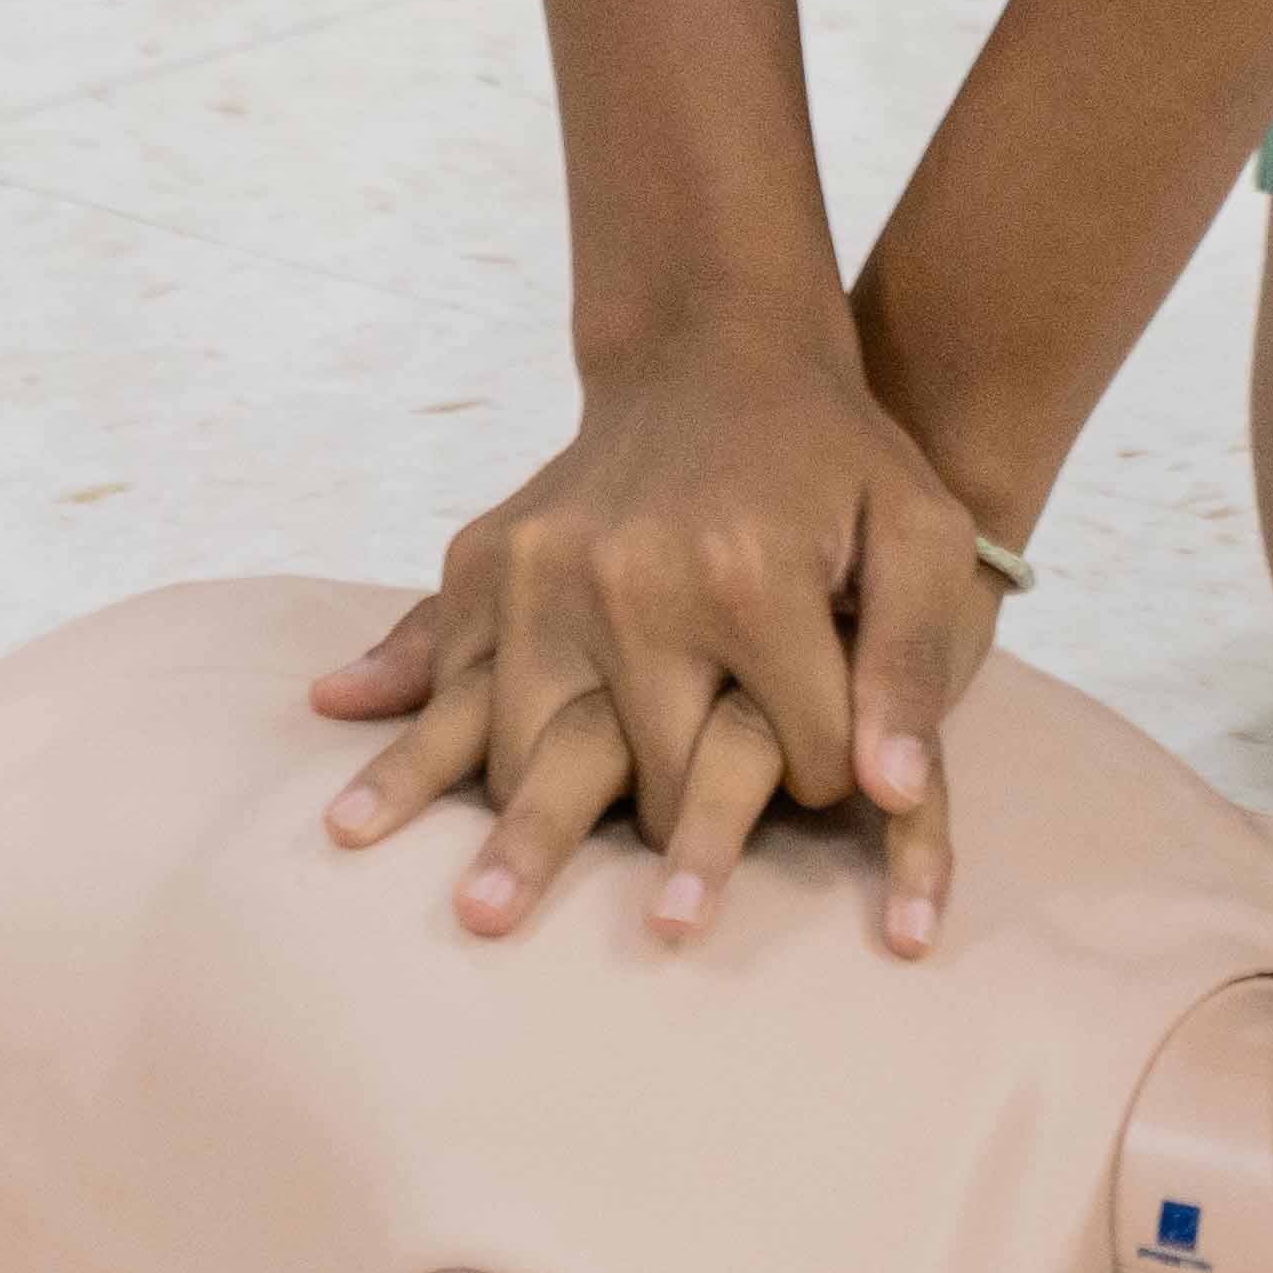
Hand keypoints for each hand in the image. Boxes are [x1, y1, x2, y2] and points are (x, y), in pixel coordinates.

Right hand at [308, 303, 1003, 952]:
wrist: (720, 351)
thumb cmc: (842, 461)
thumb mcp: (918, 536)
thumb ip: (910, 664)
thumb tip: (885, 793)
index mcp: (746, 577)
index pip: (793, 756)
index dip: (834, 784)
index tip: (843, 775)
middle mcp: (630, 580)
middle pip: (649, 778)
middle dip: (683, 843)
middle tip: (672, 921)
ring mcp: (542, 572)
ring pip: (525, 751)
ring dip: (521, 833)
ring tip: (479, 916)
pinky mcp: (485, 564)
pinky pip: (440, 676)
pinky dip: (403, 756)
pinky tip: (354, 823)